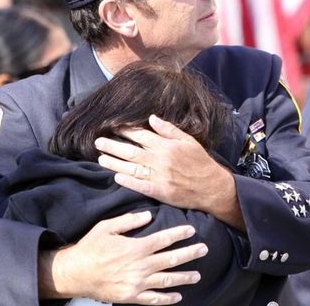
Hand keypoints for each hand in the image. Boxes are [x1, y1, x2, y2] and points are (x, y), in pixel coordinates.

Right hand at [40, 211, 207, 303]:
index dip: (180, 234)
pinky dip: (167, 299)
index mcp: (136, 247)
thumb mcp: (106, 227)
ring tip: (197, 275)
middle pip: (171, 259)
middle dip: (190, 254)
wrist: (75, 273)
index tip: (191, 230)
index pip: (164, 239)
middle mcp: (140, 266)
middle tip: (204, 249)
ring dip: (184, 277)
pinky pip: (154, 299)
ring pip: (167, 280)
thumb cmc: (90, 248)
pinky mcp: (131, 296)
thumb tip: (148, 215)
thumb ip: (129, 220)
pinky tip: (178, 296)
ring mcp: (137, 283)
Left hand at [96, 115, 243, 229]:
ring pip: (132, 168)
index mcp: (166, 145)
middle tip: (98, 142)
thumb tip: (151, 118)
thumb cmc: (200, 162)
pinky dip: (128, 181)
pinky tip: (116, 177)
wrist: (212, 187)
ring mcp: (159, 176)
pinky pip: (140, 186)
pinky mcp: (160, 192)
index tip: (112, 126)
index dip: (125, 131)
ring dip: (115, 163)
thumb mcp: (188, 140)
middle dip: (112, 145)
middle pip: (131, 151)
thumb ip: (169, 129)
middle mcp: (160, 160)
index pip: (140, 135)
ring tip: (101, 158)